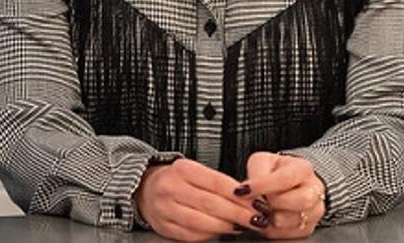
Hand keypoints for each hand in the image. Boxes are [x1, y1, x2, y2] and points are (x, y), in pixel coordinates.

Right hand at [133, 158, 260, 241]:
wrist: (145, 189)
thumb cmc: (178, 180)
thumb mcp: (196, 172)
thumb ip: (219, 183)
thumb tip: (248, 198)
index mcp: (182, 169)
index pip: (217, 182)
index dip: (240, 195)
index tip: (258, 202)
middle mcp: (171, 188)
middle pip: (210, 204)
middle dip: (238, 214)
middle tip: (257, 219)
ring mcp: (164, 209)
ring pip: (201, 222)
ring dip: (226, 226)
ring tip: (242, 226)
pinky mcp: (163, 226)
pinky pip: (190, 235)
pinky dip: (209, 235)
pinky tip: (222, 232)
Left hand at [240, 152, 326, 238]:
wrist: (288, 184)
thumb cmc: (275, 172)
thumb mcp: (262, 162)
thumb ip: (256, 172)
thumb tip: (247, 190)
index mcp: (303, 169)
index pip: (286, 178)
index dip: (263, 185)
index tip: (243, 190)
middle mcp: (314, 189)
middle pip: (300, 201)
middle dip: (273, 204)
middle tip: (257, 202)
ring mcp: (315, 210)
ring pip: (295, 220)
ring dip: (272, 219)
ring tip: (260, 211)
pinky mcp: (309, 227)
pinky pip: (291, 234)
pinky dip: (274, 230)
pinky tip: (267, 221)